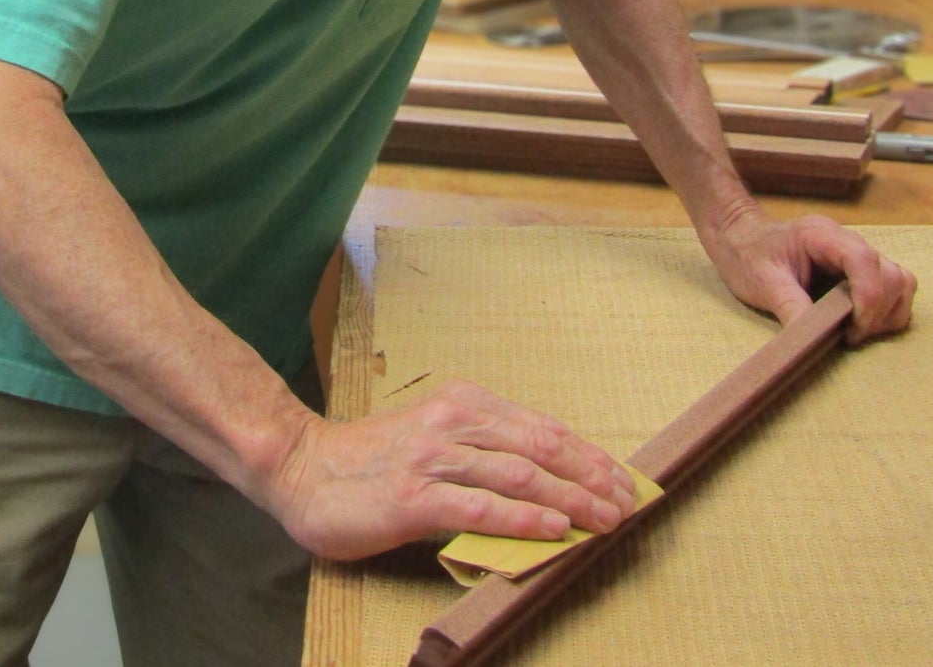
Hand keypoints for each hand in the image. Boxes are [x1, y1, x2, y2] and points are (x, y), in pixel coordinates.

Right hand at [271, 379, 637, 560]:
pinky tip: (553, 529)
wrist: (306, 469)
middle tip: (626, 502)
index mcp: (465, 402)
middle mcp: (454, 422)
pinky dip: (523, 519)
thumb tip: (547, 480)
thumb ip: (484, 451)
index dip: (586, 453)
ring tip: (604, 519)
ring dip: (570, 499)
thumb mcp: (436, 438)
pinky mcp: (414, 497)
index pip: (541, 427)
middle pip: (540, 447)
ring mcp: (434, 458)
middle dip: (590, 476)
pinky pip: (480, 508)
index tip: (620, 478)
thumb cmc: (375, 459)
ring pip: (518, 475)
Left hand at [698, 204, 915, 345]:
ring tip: (855, 332)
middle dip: (879, 313)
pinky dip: (887, 311)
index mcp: (823, 235)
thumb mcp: (762, 282)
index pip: (864, 261)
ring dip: (888, 313)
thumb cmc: (747, 255)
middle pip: (892, 274)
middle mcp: (847, 240)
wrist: (740, 237)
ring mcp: (856, 253)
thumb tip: (812, 340)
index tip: (851, 331)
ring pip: (901, 281)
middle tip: (849, 336)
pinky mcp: (859, 270)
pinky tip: (859, 324)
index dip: (868, 299)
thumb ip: (790, 306)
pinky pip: (893, 288)